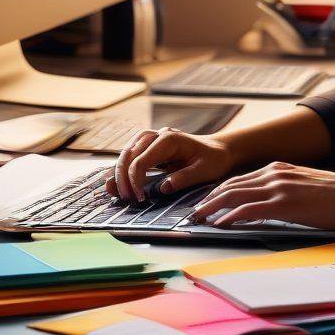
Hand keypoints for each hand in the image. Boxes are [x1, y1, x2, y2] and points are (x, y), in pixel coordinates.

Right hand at [106, 128, 234, 202]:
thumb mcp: (204, 171)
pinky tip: (115, 179)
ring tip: (116, 192)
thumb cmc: (213, 160)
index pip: (141, 160)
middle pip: (129, 154)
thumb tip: (162, 188)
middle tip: (126, 199)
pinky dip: (123, 166)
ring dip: (119, 171)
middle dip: (122, 177)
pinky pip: (132, 153)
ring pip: (127, 151)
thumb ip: (184, 178)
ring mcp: (153, 138)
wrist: (218, 149)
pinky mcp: (151, 145)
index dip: (135, 181)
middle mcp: (158, 135)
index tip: (139, 199)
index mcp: (170, 139)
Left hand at [190, 161, 334, 228]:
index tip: (207, 201)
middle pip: (231, 185)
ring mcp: (278, 187)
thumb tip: (274, 203)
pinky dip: (230, 216)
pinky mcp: (283, 203)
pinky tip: (220, 224)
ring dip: (212, 207)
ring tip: (198, 218)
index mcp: (279, 169)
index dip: (220, 191)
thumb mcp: (306, 186)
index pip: (241, 179)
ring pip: (234, 195)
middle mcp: (274, 173)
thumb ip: (287, 189)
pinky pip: (248, 209)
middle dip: (209, 198)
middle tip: (194, 212)